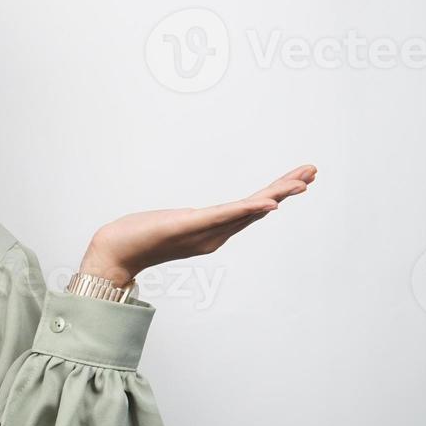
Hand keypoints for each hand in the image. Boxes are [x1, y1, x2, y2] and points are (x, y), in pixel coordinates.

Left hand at [79, 164, 317, 286]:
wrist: (113, 253)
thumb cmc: (137, 238)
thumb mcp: (171, 224)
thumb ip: (189, 222)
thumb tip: (196, 218)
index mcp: (212, 231)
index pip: (250, 208)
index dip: (277, 193)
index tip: (301, 178)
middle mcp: (214, 235)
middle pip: (257, 208)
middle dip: (286, 189)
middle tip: (312, 171)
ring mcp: (204, 232)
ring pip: (247, 211)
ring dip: (276, 196)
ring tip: (301, 183)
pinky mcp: (189, 226)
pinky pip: (224, 216)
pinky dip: (247, 210)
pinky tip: (268, 204)